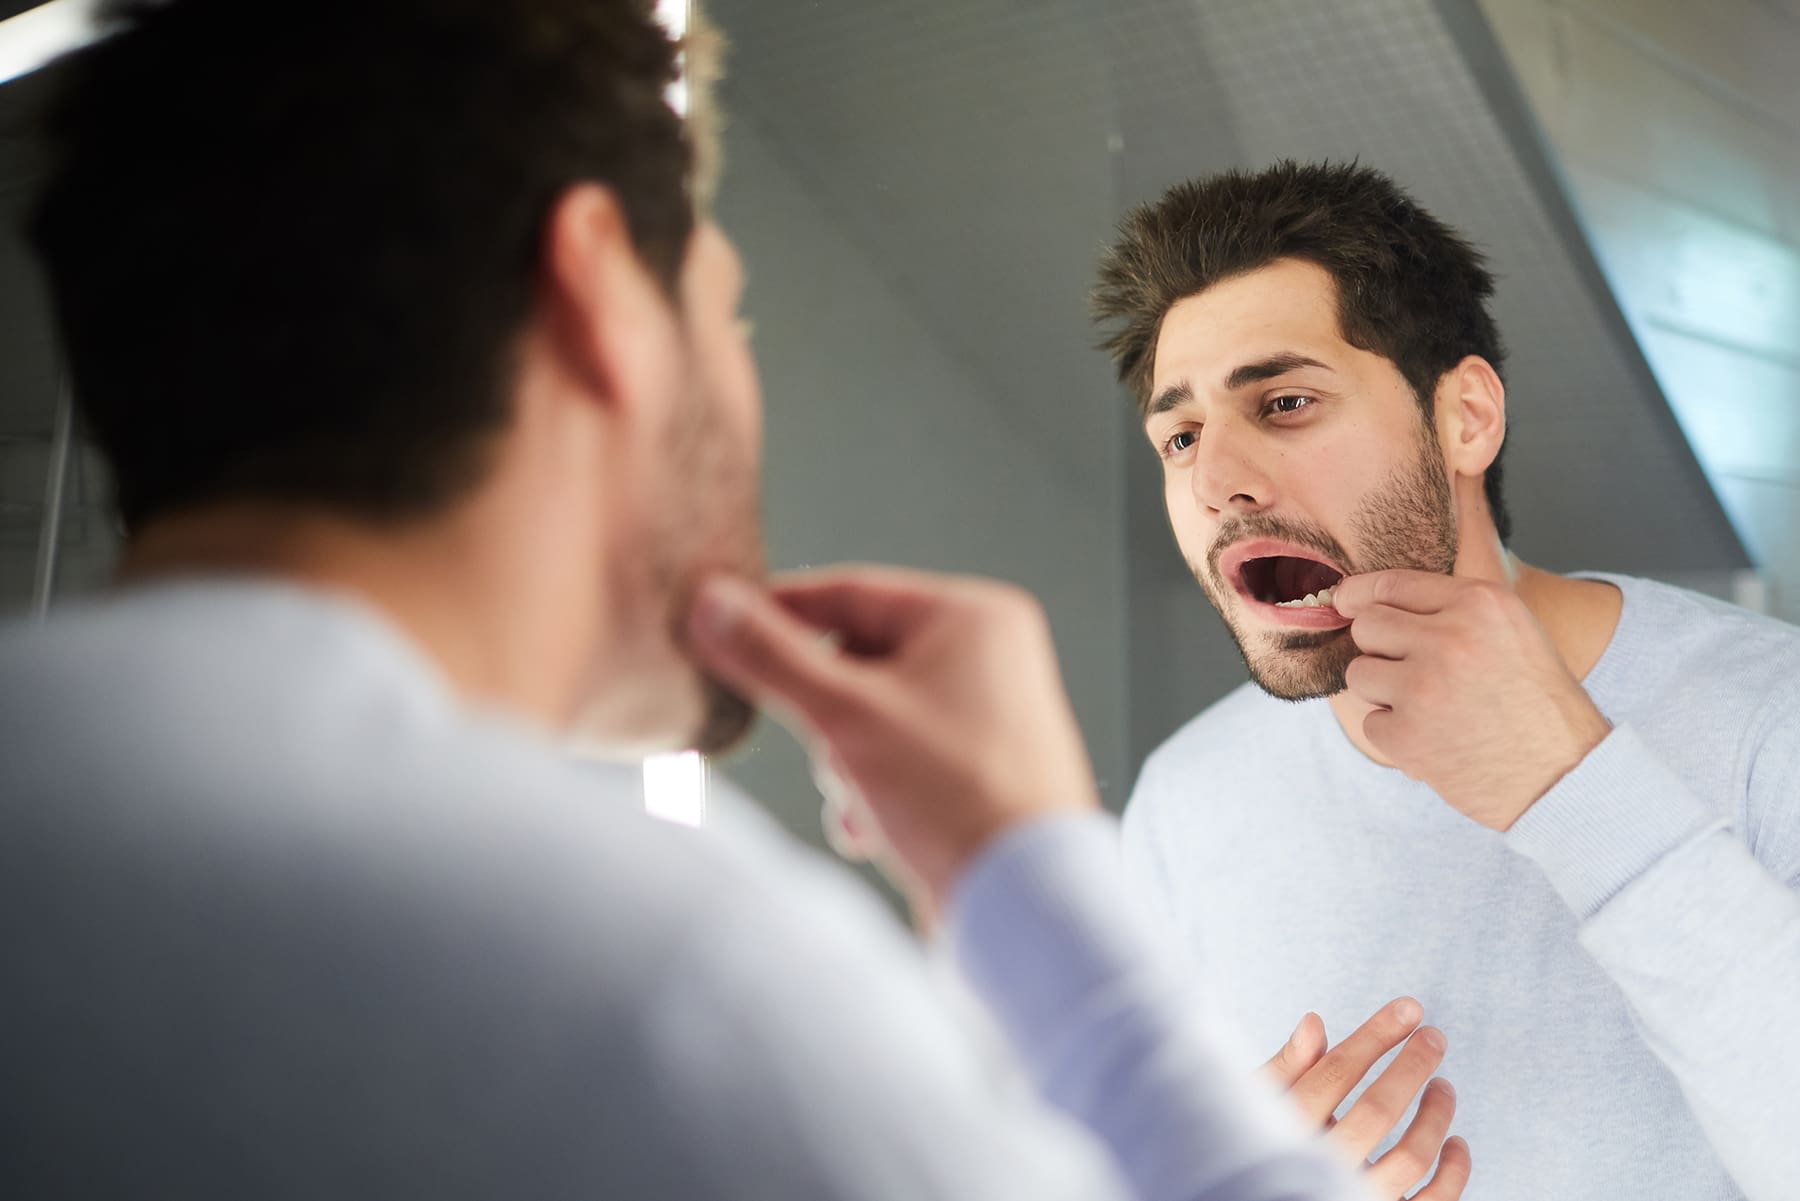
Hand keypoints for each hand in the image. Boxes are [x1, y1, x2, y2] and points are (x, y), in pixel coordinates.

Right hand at [688, 566, 1097, 905]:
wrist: (1023, 903)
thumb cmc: (956, 796)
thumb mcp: (845, 715)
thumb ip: (772, 656)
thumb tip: (712, 603)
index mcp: (973, 617)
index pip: (850, 592)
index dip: (779, 614)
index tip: (720, 630)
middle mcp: (988, 658)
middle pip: (857, 661)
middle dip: (824, 717)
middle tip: (824, 748)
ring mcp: (986, 717)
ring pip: (870, 718)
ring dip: (844, 765)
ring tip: (863, 800)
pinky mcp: (977, 773)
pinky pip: (899, 762)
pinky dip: (872, 793)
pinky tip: (874, 830)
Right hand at [1263, 998, 1469, 1199]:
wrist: (1269, 1195)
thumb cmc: (1268, 1148)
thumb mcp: (1262, 1107)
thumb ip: (1287, 1069)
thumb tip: (1313, 1022)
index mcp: (1288, 1131)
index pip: (1336, 1073)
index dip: (1375, 1036)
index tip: (1408, 1009)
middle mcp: (1321, 1169)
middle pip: (1378, 1110)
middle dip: (1412, 1066)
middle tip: (1434, 1038)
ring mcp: (1355, 1198)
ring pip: (1411, 1156)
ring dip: (1436, 1115)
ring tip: (1443, 1087)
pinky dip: (1455, 1171)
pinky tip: (1455, 1143)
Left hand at [1332, 570, 1612, 829]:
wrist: (1564, 775)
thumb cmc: (1538, 704)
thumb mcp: (1513, 631)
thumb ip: (1454, 610)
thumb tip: (1373, 601)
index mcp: (1480, 603)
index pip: (1392, 584)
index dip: (1359, 594)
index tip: (1345, 601)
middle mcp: (1449, 638)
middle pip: (1366, 625)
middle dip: (1379, 647)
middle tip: (1412, 670)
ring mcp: (1423, 687)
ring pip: (1359, 673)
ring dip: (1384, 693)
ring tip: (1430, 708)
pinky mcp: (1406, 734)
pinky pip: (1371, 723)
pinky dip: (1396, 735)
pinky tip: (1436, 739)